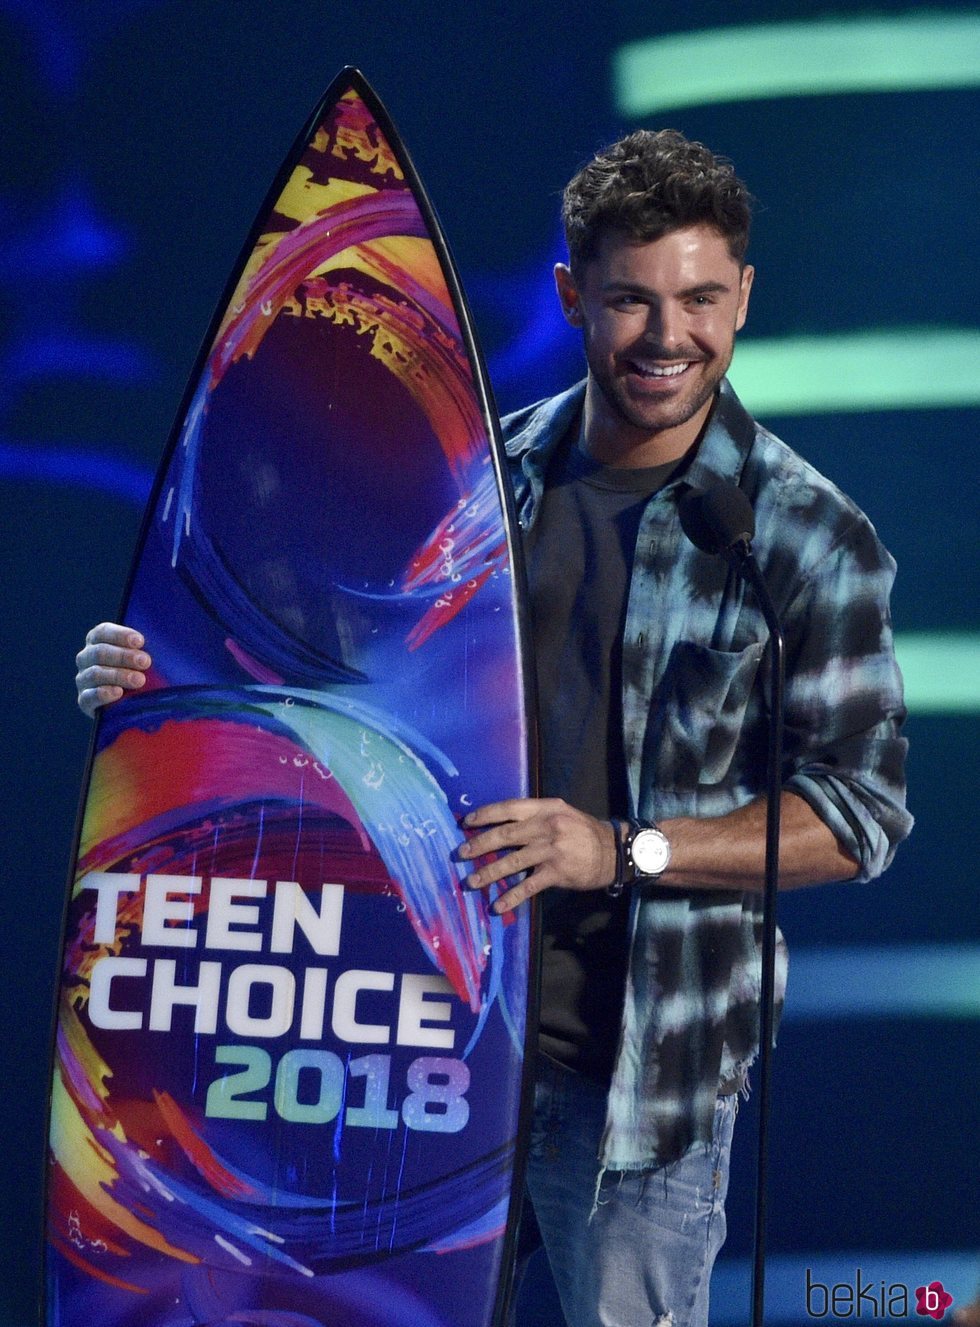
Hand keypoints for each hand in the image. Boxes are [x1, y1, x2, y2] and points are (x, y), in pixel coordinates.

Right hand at [75, 622, 150, 717]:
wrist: (132, 704)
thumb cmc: (141, 671)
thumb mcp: (143, 657)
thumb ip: (145, 647)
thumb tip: (162, 638)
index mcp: (98, 641)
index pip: (102, 632)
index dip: (120, 635)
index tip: (140, 641)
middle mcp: (87, 658)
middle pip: (99, 652)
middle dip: (124, 656)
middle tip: (145, 662)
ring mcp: (83, 679)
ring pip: (95, 674)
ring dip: (118, 675)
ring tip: (139, 680)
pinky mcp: (85, 701)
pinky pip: (88, 696)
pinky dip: (103, 694)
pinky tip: (118, 693)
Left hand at [459, 798, 617, 913]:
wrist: (614, 852)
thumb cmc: (583, 831)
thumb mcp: (561, 813)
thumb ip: (535, 815)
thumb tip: (503, 823)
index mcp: (546, 808)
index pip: (509, 808)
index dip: (486, 815)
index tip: (467, 823)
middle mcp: (547, 827)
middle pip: (506, 835)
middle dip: (480, 845)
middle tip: (461, 853)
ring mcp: (551, 850)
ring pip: (513, 862)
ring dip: (488, 873)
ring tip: (471, 881)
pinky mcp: (556, 873)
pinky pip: (528, 886)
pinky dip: (511, 897)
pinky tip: (497, 906)